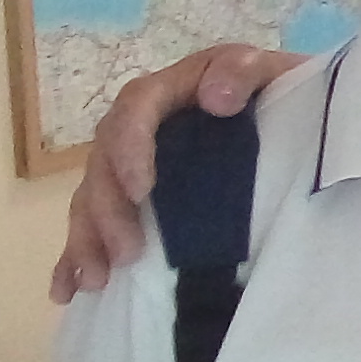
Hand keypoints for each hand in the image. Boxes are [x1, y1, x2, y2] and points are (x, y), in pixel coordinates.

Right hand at [49, 44, 301, 302]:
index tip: (141, 189)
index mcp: (168, 92)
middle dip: (108, 210)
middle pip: (105, 162)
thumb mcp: (268, 71)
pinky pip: (95, 226)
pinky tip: (68, 291)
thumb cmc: (277, 91)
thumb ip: (242, 71)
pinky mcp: (134, 199)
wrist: (292, 113)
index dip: (131, 148)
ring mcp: (132, 166)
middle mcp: (139, 128)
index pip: (135, 109)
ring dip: (88, 240)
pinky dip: (77, 258)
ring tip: (97, 280)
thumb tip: (217, 98)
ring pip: (93, 199)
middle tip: (127, 252)